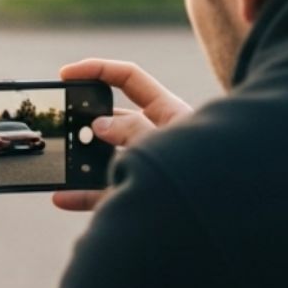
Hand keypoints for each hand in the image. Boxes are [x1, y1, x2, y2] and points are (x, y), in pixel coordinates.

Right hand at [52, 59, 193, 211]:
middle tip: (63, 122)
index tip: (66, 74)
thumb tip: (101, 124)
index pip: (129, 79)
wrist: (225, 217)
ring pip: (104, 156)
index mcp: (169, 113)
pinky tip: (62, 196)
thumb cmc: (207, 174)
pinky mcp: (136, 194)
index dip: (98, 70)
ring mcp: (144, 166)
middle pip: (112, 117)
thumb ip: (133, 128)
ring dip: (81, 159)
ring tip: (62, 161)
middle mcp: (155, 137)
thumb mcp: (167, 141)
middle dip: (85, 118)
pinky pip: (102, 192)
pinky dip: (81, 195)